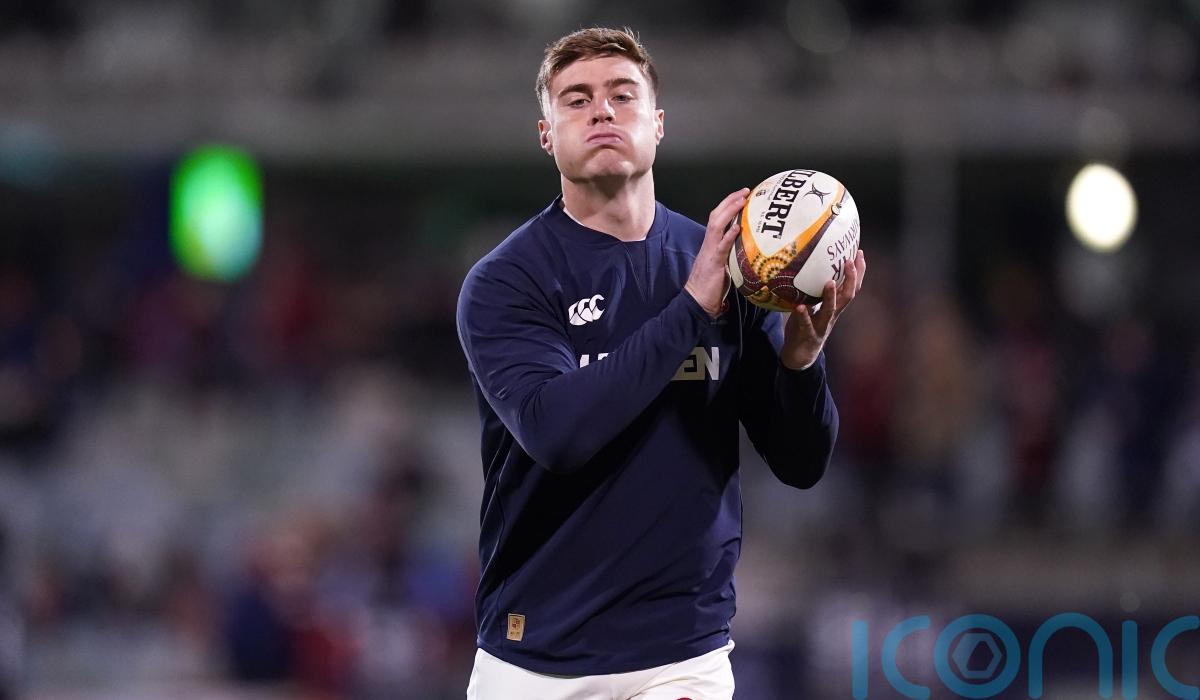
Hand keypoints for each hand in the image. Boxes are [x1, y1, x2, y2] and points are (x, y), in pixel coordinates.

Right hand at [684, 188, 748, 316]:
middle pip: (716, 215)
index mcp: (711, 244)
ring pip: (717, 225)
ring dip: (730, 211)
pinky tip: (738, 227)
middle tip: (745, 191)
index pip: (718, 218)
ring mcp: (710, 252)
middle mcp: (709, 244)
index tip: (742, 195)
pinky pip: (721, 246)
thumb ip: (732, 255)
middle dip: (730, 201)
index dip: (728, 205)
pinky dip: (729, 235)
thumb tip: (747, 251)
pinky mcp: (713, 263)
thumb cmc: (711, 287)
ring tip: (742, 200)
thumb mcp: (724, 266)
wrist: (697, 301)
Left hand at [781, 249, 865, 369]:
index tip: (860, 253)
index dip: (858, 272)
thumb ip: (813, 291)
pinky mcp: (808, 335)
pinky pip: (806, 325)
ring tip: (830, 282)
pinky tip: (799, 307)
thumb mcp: (812, 306)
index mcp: (836, 307)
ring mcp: (821, 326)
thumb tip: (808, 267)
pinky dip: (804, 316)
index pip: (852, 287)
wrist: (800, 356)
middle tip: (850, 261)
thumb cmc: (805, 326)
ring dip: (831, 297)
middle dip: (851, 278)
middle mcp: (832, 315)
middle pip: (848, 296)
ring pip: (830, 311)